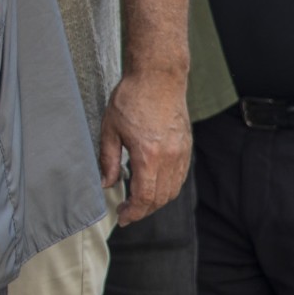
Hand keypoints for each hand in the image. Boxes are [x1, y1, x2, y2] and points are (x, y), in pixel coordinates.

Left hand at [100, 69, 190, 225]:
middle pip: (161, 198)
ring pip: (173, 189)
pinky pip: (180, 176)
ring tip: (138, 201)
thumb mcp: (110, 130)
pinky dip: (167, 187)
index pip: (145, 197)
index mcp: (148, 155)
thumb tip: (106, 184)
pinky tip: (153, 185)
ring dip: (156, 201)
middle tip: (127, 212)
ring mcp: (182, 152)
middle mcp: (170, 158)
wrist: (158, 78)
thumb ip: (108, 160)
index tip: (123, 216)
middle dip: (144, 210)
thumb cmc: (131, 99)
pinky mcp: (186, 146)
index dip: (134, 212)